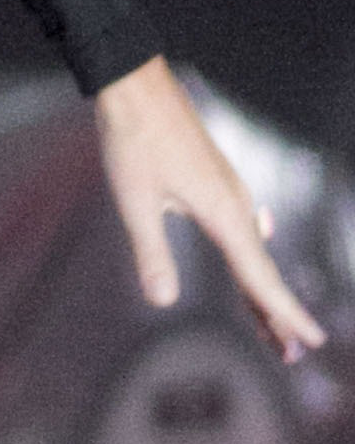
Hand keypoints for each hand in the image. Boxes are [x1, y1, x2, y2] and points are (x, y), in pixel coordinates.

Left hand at [95, 55, 324, 361]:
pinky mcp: (216, 183)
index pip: (258, 276)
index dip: (283, 313)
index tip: (310, 341)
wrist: (134, 86)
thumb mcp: (135, 202)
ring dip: (260, 292)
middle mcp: (235, 204)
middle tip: (290, 357)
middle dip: (274, 315)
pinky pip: (241, 233)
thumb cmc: (132, 141)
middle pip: (260, 271)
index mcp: (222, 213)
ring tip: (270, 329)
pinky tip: (252, 264)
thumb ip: (152, 253)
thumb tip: (164, 301)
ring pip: (251, 253)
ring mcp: (228, 192)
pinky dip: (248, 261)